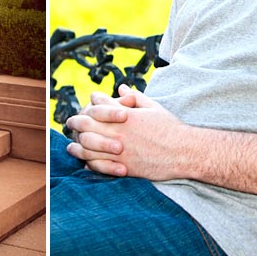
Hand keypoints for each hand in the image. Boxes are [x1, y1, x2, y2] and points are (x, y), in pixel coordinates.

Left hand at [66, 84, 189, 179]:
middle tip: (73, 123)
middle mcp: (118, 131)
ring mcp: (119, 150)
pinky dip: (89, 164)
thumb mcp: (153, 107)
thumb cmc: (170, 128)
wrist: (184, 152)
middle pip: (86, 123)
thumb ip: (134, 97)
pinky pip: (98, 166)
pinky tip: (86, 163)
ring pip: (88, 147)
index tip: (90, 105)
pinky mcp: (123, 167)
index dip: (92, 103)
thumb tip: (121, 88)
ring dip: (77, 146)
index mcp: (125, 114)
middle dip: (77, 121)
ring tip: (72, 147)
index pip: (97, 104)